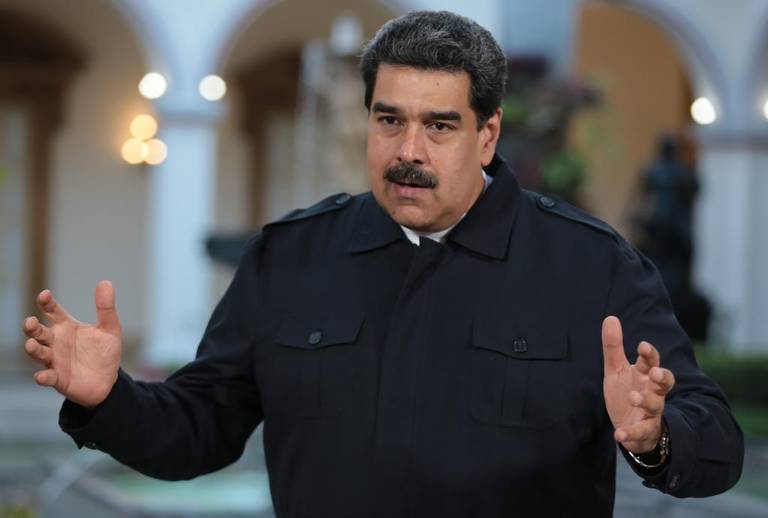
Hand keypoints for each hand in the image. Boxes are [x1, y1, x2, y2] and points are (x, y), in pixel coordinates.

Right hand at [22, 281, 121, 408]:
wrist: (108, 381)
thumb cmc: (104, 352)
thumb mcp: (110, 329)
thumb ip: (106, 308)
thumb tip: (105, 282)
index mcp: (66, 326)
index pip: (52, 311)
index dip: (46, 303)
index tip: (44, 295)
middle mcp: (56, 342)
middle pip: (38, 331)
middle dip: (31, 327)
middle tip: (30, 322)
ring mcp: (54, 360)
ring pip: (38, 352)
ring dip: (33, 348)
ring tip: (31, 344)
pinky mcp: (57, 378)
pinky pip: (46, 377)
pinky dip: (43, 376)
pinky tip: (43, 375)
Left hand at [602, 316, 674, 453]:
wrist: (629, 425)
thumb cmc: (626, 392)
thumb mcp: (615, 369)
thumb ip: (613, 347)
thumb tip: (610, 317)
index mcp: (644, 375)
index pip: (652, 361)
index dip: (649, 354)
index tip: (643, 346)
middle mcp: (652, 392)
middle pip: (665, 383)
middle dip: (662, 377)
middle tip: (654, 372)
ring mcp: (650, 412)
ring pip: (655, 406)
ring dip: (645, 401)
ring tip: (634, 397)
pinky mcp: (644, 431)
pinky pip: (640, 432)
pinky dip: (630, 433)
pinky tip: (618, 434)